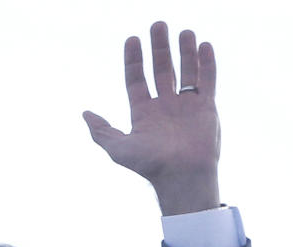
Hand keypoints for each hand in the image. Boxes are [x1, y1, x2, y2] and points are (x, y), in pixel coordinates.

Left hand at [83, 22, 220, 215]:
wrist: (182, 175)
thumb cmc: (150, 164)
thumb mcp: (119, 148)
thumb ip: (102, 131)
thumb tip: (85, 114)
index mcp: (143, 113)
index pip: (136, 79)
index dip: (133, 60)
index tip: (132, 39)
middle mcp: (164, 106)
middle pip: (161, 69)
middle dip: (159, 48)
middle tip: (158, 25)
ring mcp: (186, 106)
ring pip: (185, 71)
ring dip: (184, 51)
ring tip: (183, 31)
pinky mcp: (206, 108)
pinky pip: (207, 80)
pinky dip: (206, 63)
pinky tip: (204, 45)